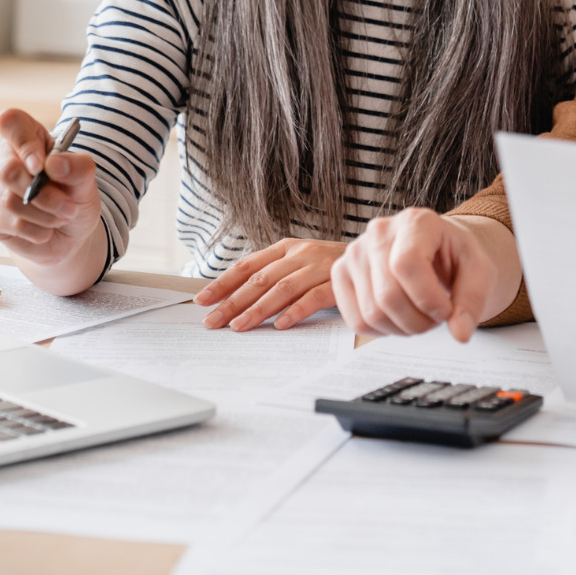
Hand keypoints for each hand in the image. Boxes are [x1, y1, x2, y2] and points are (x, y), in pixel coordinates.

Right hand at [0, 108, 101, 267]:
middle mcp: (2, 158)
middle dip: (44, 194)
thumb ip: (77, 167)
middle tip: (68, 206)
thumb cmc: (74, 196)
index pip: (11, 122)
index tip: (41, 165)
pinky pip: (11, 223)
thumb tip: (54, 163)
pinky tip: (46, 229)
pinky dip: (38, 230)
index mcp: (27, 137)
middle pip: (7, 169)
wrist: (70, 233)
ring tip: (62, 216)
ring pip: (9, 200)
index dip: (25, 143)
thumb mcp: (86, 180)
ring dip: (45, 214)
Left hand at [194, 238, 345, 331]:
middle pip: (260, 279)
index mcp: (286, 247)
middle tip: (213, 321)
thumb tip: (232, 298)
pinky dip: (295, 311)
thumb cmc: (327, 266)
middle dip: (233, 302)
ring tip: (239, 326)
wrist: (373, 257)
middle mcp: (300, 254)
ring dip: (258, 309)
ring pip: (282, 289)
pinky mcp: (337, 283)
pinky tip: (280, 325)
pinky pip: (313, 298)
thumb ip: (271, 275)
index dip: (223, 282)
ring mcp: (319, 267)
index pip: (247, 265)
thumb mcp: (297, 263)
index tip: (202, 300)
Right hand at [331, 207, 500, 341]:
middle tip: (436, 318)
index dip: (427, 299)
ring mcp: (355, 251)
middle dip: (419, 321)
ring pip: (371, 313)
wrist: (439, 251)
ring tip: (421, 316)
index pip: (406, 264)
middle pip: (387, 295)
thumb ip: (472, 301)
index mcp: (416, 221)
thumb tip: (460, 333)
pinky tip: (400, 317)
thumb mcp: (479, 273)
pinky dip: (382, 330)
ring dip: (402, 328)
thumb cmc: (457, 258)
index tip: (446, 311)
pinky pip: (356, 320)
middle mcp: (379, 231)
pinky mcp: (342, 273)